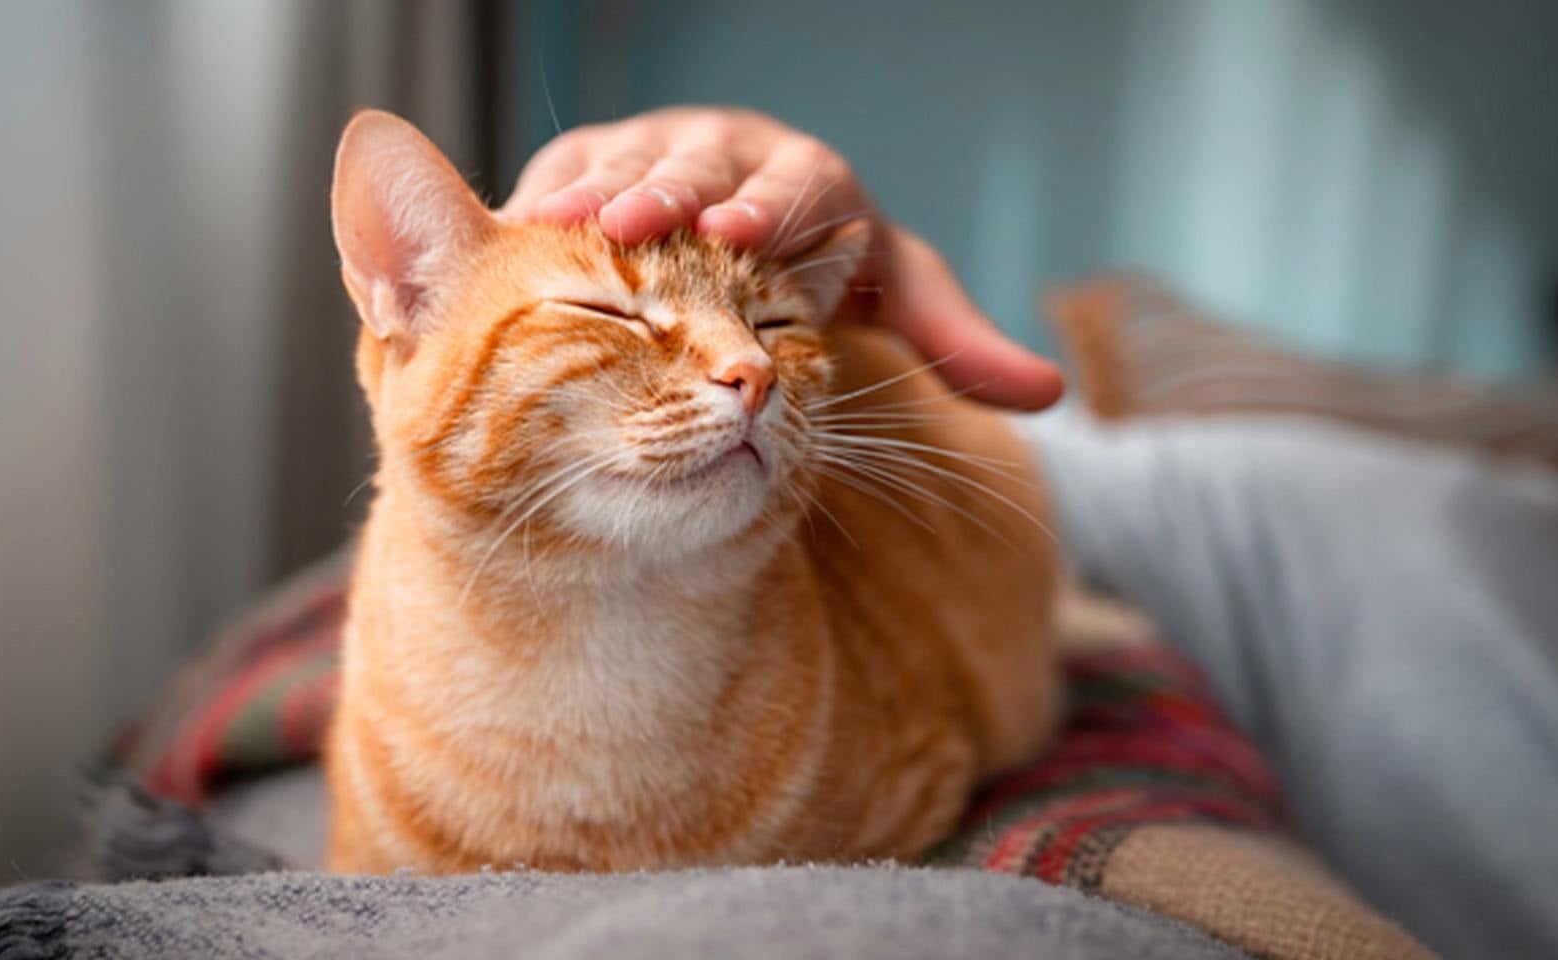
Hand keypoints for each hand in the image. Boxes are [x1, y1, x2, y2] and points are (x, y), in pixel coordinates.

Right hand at [500, 107, 1063, 409]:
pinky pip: (568, 173)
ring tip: (558, 220)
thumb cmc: (825, 259)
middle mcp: (733, 154)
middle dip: (670, 190)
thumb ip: (953, 339)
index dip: (768, 207)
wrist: (751, 216)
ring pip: (626, 161)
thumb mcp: (894, 293)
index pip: (795, 187)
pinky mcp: (599, 161)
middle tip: (637, 221)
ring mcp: (660, 150)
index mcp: (810, 179)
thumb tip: (1047, 394)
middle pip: (702, 163)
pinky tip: (511, 230)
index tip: (744, 234)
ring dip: (593, 192)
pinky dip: (543, 200)